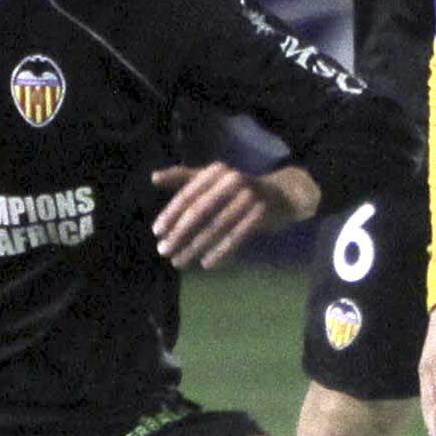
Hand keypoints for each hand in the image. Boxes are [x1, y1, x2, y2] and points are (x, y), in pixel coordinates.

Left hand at [150, 162, 317, 268]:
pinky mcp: (261, 215)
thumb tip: (154, 178)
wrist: (281, 194)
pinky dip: (220, 252)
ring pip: (216, 227)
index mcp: (216, 171)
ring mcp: (249, 197)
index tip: (157, 233)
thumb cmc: (238, 188)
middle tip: (163, 252)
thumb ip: (184, 179)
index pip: (188, 194)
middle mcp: (232, 180)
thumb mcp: (213, 179)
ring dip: (194, 247)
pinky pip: (236, 237)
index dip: (170, 214)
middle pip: (199, 212)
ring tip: (179, 261)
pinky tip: (206, 264)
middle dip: (179, 234)